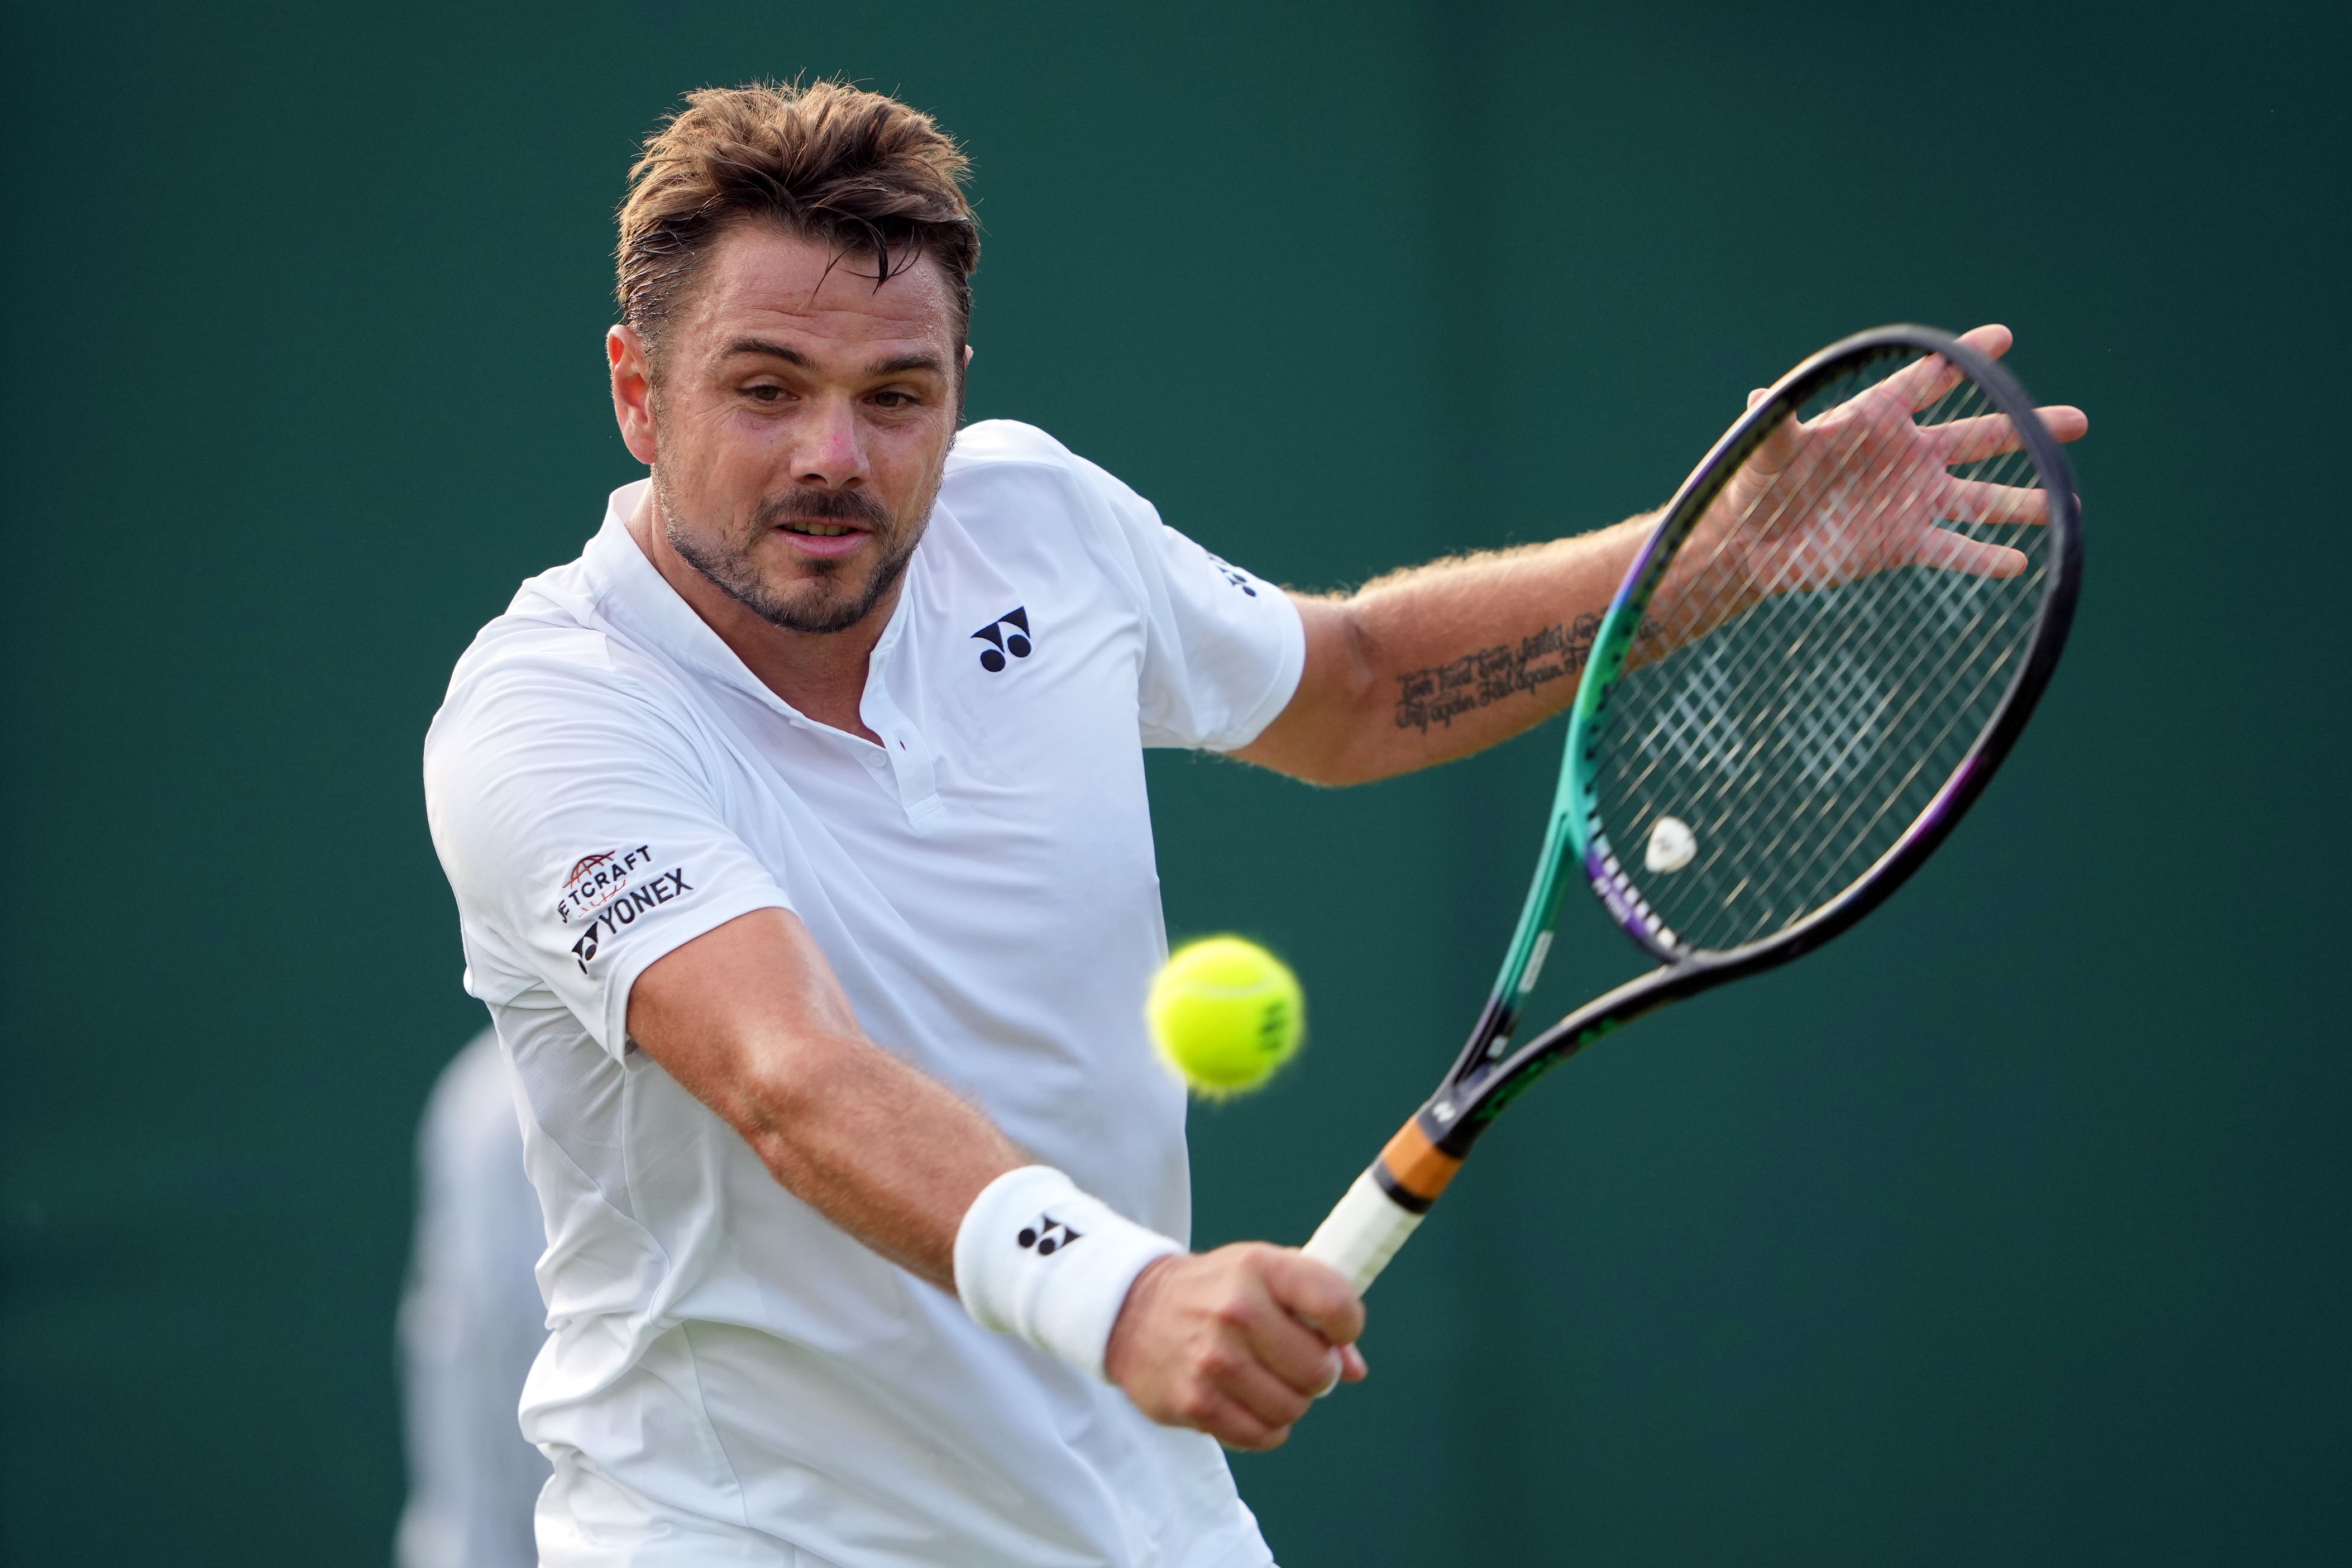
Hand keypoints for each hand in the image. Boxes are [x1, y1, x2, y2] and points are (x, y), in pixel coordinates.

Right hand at [1104, 1244, 1368, 1450]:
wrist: (1131, 1310)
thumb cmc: (1214, 1291)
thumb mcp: (1264, 1275)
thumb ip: (1317, 1309)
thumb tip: (1355, 1369)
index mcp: (1260, 1267)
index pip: (1335, 1303)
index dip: (1347, 1325)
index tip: (1335, 1331)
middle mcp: (1236, 1310)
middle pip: (1319, 1371)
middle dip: (1316, 1374)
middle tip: (1293, 1363)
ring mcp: (1213, 1359)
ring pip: (1292, 1408)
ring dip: (1288, 1402)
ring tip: (1266, 1381)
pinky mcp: (1195, 1402)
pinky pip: (1261, 1436)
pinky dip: (1264, 1428)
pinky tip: (1248, 1403)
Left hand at [1662, 324, 2087, 636]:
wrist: (1752, 541)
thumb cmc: (1754, 482)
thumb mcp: (1764, 450)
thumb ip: (1774, 426)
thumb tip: (1757, 397)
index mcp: (1877, 418)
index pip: (1929, 380)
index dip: (1965, 360)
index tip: (2002, 338)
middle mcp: (1907, 455)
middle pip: (1979, 437)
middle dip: (2026, 428)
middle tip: (2076, 421)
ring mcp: (1912, 499)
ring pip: (1981, 497)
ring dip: (2024, 499)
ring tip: (2068, 503)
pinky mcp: (1905, 542)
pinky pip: (1954, 548)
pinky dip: (1984, 557)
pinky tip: (2019, 562)